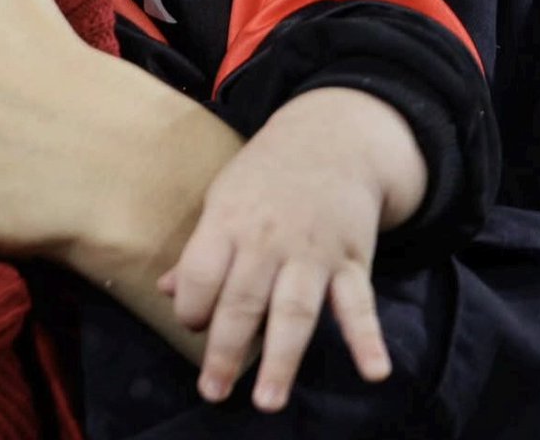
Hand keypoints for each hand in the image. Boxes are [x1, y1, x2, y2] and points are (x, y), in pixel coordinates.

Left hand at [158, 87, 426, 411]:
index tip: (192, 325)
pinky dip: (367, 338)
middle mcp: (268, 239)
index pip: (200, 274)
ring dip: (282, 357)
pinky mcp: (351, 259)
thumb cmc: (265, 175)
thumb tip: (165, 291)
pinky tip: (374, 371)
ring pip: (295, 310)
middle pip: (242, 300)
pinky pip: (359, 303)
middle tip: (214, 391)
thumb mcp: (223, 198)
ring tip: (268, 400)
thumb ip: (199, 249)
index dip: (190, 306)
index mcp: (228, 221)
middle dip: (226, 350)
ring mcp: (312, 251)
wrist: (331, 138)